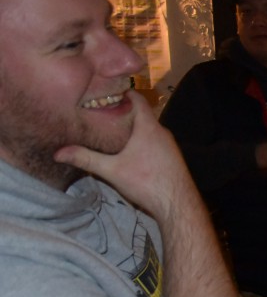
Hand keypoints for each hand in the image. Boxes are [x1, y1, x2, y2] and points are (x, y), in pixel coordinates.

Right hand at [53, 92, 195, 220]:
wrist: (178, 204)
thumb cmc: (146, 182)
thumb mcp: (112, 170)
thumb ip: (86, 159)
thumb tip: (58, 153)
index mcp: (149, 127)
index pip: (138, 99)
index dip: (123, 92)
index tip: (106, 92)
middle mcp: (162, 132)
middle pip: (142, 114)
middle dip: (124, 113)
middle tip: (103, 114)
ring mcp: (170, 145)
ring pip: (149, 130)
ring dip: (134, 129)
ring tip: (113, 131)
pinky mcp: (173, 157)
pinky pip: (156, 142)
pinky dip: (143, 141)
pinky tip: (131, 152)